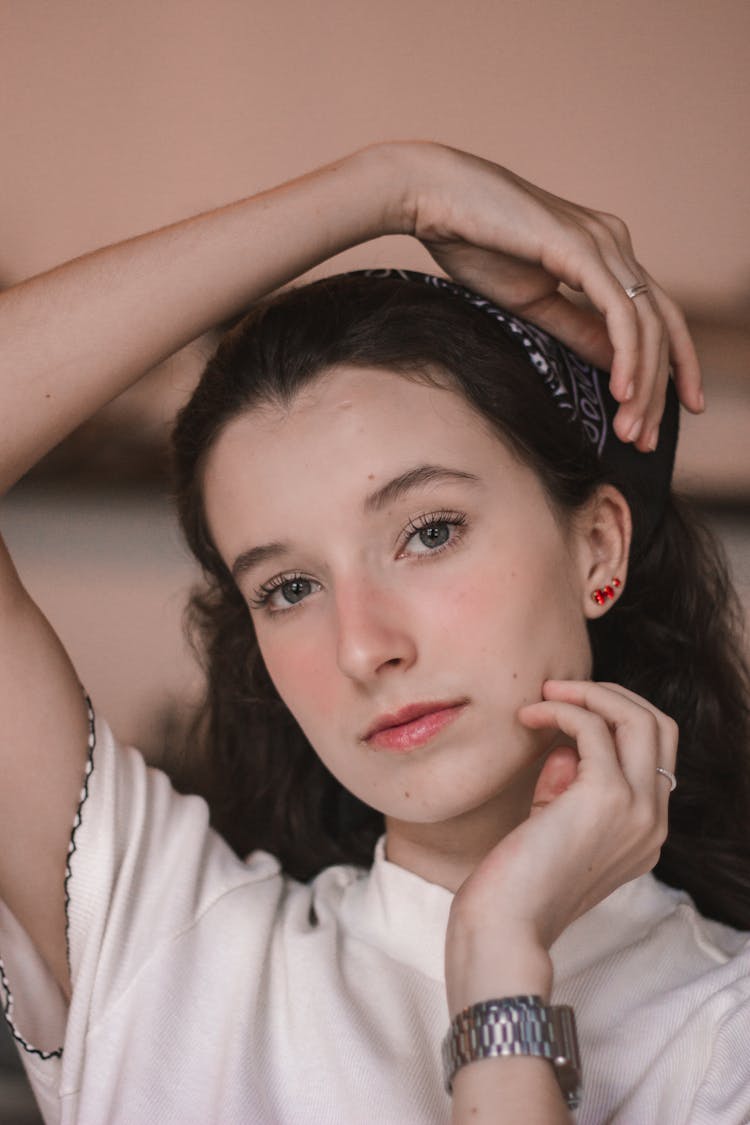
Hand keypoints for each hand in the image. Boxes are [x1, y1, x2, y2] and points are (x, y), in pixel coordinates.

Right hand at [399, 142, 702, 452]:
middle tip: (647, 441)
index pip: (651, 319)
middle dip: (662, 387)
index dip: (662, 371)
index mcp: (603, 254)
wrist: (434, 199)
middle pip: (661, 325)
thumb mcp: (533, 301)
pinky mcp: (583, 248)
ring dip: (644, 384)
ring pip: (646, 324)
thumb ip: (577, 328)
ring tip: (632, 429)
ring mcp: (603, 242)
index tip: (652, 422)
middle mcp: (614, 243)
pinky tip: (623, 392)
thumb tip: (615, 365)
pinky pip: (619, 312)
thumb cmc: (473, 243)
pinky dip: (628, 355)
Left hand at [445, 680, 676, 1009]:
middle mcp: (654, 820)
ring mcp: (638, 809)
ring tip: (543, 697)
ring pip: (638, 717)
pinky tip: (527, 718)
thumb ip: (568, 783)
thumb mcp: (552, 824)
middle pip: (658, 725)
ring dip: (588, 694)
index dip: (616, 717)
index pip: (657, 750)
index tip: (568, 710)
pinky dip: (561, 711)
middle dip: (610, 694)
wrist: (504, 928)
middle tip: (559, 691)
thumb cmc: (516, 880)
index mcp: (647, 831)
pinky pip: (592, 727)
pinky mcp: (607, 797)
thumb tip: (567, 742)